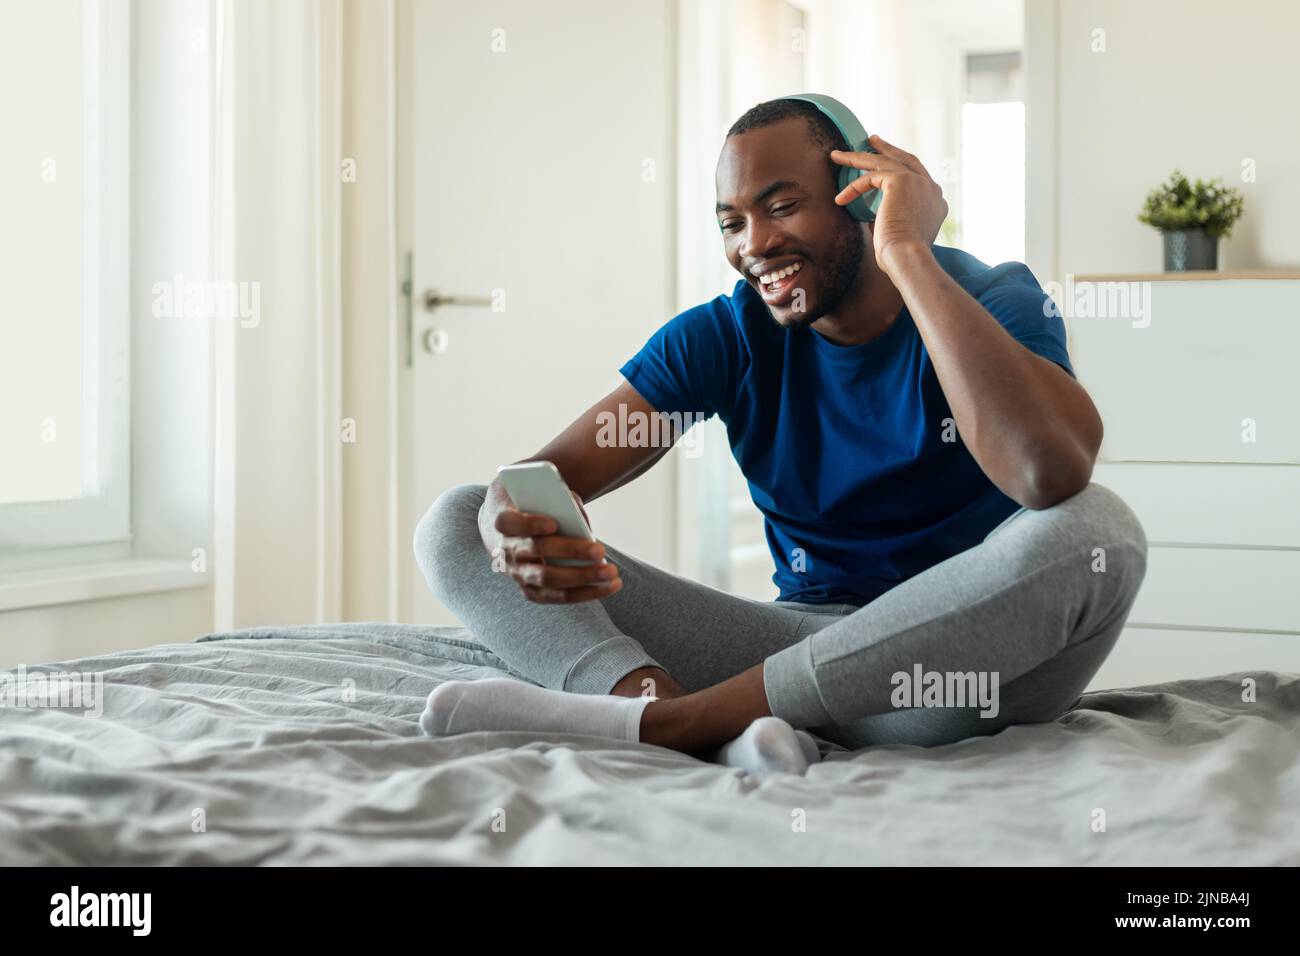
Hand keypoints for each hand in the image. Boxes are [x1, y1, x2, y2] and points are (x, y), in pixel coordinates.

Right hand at [489, 495, 622, 603]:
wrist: (513, 534)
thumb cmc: (536, 510)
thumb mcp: (544, 498)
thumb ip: (562, 504)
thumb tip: (583, 526)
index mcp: (504, 523)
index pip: (509, 522)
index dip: (530, 523)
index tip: (554, 523)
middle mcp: (506, 551)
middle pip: (536, 551)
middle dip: (570, 551)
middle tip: (600, 551)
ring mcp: (518, 574)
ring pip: (548, 579)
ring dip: (582, 577)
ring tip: (611, 573)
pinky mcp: (531, 591)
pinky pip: (559, 596)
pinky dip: (586, 593)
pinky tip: (609, 586)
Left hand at [829, 134, 946, 273]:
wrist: (906, 257)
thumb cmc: (900, 256)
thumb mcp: (898, 235)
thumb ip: (890, 221)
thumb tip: (872, 220)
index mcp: (936, 202)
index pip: (917, 177)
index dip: (900, 169)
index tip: (885, 164)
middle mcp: (931, 188)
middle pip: (905, 159)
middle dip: (887, 149)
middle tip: (871, 140)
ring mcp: (918, 181)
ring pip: (885, 162)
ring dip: (859, 158)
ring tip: (839, 155)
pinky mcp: (901, 180)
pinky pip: (872, 177)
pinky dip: (854, 186)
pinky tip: (840, 198)